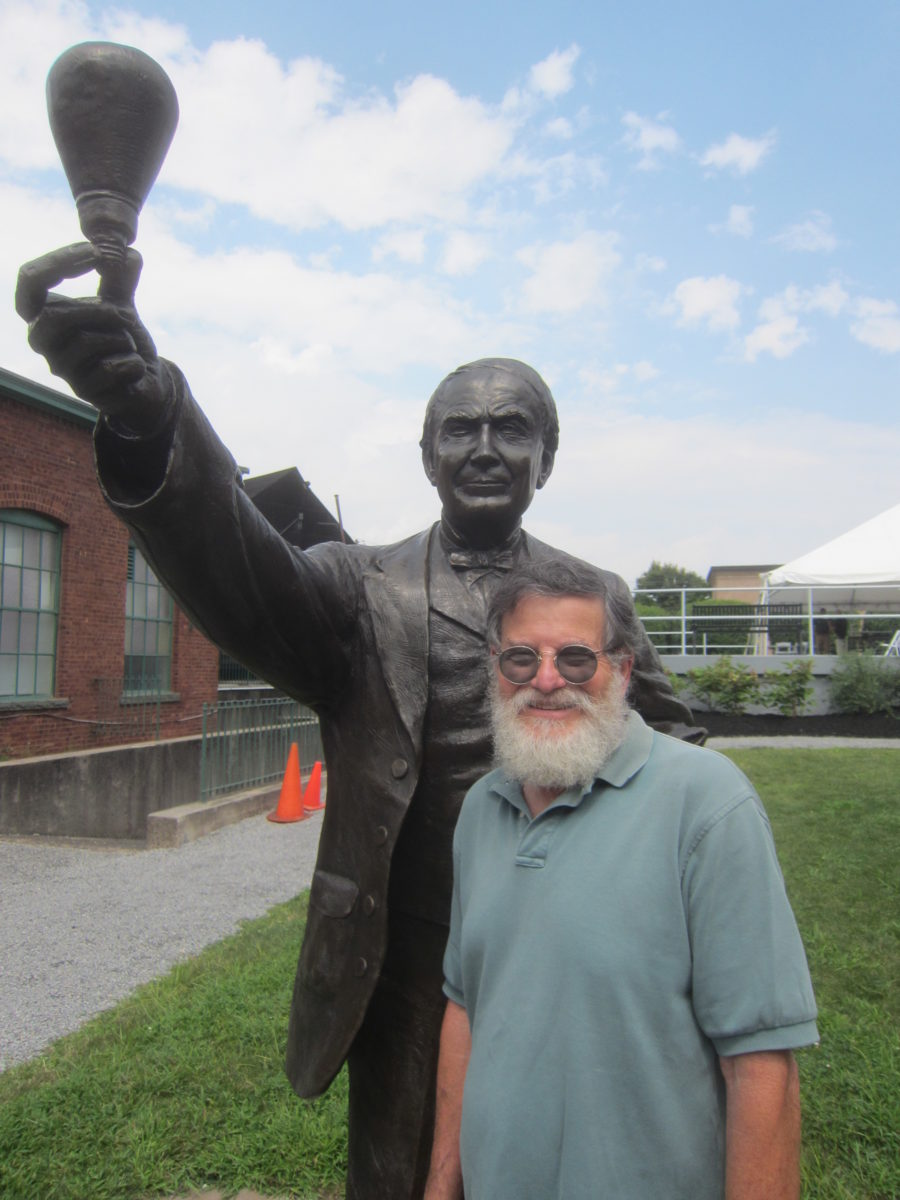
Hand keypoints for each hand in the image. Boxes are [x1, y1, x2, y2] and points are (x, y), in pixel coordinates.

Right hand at [16, 243, 170, 434]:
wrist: (146, 384)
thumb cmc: (123, 343)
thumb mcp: (121, 306)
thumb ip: (121, 281)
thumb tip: (130, 254)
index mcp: (47, 316)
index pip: (31, 282)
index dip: (58, 263)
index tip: (95, 251)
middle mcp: (47, 344)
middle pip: (54, 317)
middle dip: (97, 310)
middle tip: (126, 314)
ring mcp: (65, 372)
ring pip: (88, 342)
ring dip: (121, 338)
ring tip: (129, 346)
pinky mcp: (87, 394)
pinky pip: (112, 369)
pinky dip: (133, 363)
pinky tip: (135, 370)